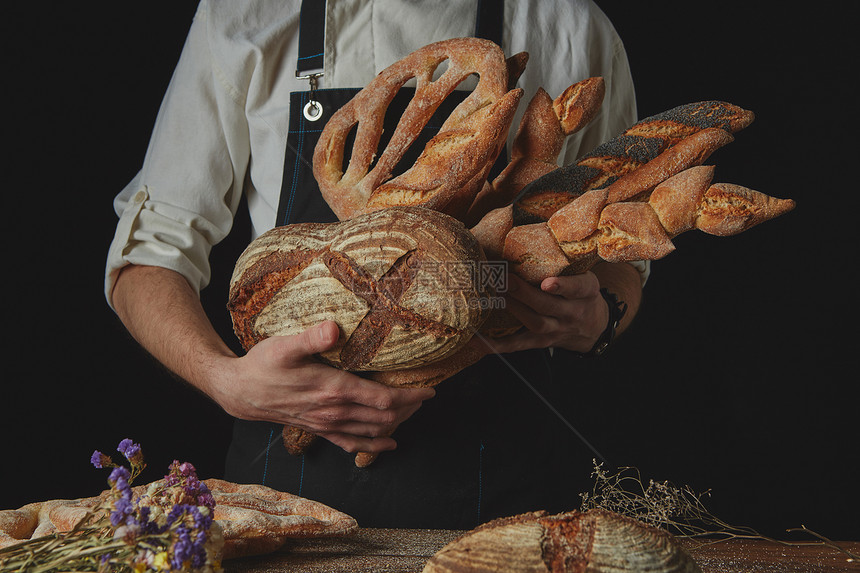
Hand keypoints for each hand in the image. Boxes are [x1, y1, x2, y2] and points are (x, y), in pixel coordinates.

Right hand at [210, 321, 434, 454]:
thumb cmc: (263, 365)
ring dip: (395, 424)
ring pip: (371, 431)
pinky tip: (387, 445)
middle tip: (426, 398)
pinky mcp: (318, 429)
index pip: (382, 399)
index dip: (409, 396)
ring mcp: (326, 424)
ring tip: (413, 414)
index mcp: (333, 390)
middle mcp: (334, 412)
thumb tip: (334, 328)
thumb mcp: (285, 345)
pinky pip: (351, 443)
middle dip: (408, 409)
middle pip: (382, 416)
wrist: (240, 391)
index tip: (430, 391)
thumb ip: (312, 338)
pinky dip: (372, 446)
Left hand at [488, 272, 607, 353]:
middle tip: (503, 279)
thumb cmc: (582, 294)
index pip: (578, 288)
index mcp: (586, 292)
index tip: (547, 282)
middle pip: (548, 306)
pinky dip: (496, 344)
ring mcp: (556, 330)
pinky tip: (476, 339)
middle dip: (524, 293)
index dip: (563, 286)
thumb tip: (530, 234)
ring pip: (535, 323)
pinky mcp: (541, 342)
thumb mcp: (584, 275)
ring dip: (512, 309)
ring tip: (492, 295)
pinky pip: (518, 345)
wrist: (594, 328)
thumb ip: (565, 263)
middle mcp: (572, 312)